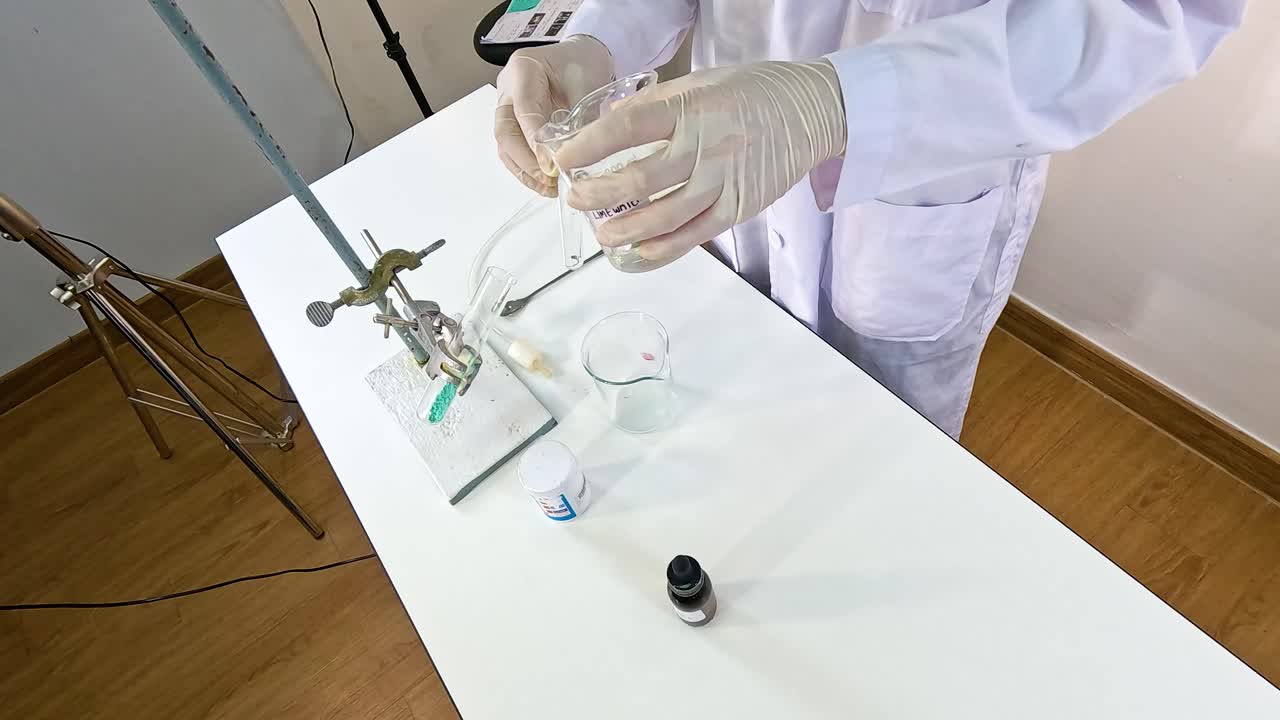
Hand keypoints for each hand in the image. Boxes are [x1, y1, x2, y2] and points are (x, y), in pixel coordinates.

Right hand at [494, 36, 614, 196]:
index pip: (524, 110)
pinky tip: (544, 184)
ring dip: (524, 171)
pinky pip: (511, 150)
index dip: (534, 141)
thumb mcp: (586, 84)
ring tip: (547, 188)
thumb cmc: (581, 64)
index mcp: (523, 69)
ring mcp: (506, 106)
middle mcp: (507, 89)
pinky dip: (526, 169)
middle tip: (548, 180)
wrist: (579, 57)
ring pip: (504, 145)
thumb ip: (579, 117)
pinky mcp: (513, 123)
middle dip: (525, 162)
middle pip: (505, 131)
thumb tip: (574, 156)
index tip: (549, 166)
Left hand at [555, 60, 846, 267]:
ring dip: (624, 230)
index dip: (590, 147)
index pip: (628, 128)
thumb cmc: (749, 93)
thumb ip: (654, 106)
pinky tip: (639, 253)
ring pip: (663, 216)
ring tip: (602, 234)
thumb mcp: (698, 83)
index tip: (564, 159)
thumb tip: (607, 126)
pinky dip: (663, 249)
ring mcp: (722, 181)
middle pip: (639, 180)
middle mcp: (704, 146)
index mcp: (689, 109)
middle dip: (597, 195)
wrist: (809, 110)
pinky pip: (694, 235)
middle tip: (574, 199)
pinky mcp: (738, 208)